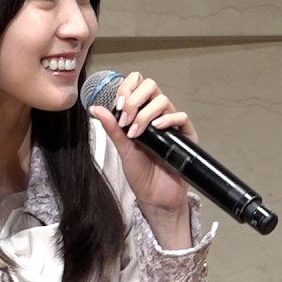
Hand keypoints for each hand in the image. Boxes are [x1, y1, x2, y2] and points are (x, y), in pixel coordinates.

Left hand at [89, 71, 194, 223]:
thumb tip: (95, 108)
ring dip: (146, 113)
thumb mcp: (122, 149)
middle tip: (126, 118)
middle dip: (135, 99)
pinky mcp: (185, 135)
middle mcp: (156, 115)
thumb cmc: (140, 174)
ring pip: (163, 100)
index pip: (136, 85)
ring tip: (137, 131)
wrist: (155, 196)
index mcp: (140, 114)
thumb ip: (112, 128)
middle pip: (151, 86)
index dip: (127, 88)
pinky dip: (167, 119)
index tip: (118, 104)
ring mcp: (171, 124)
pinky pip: (181, 117)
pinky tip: (156, 128)